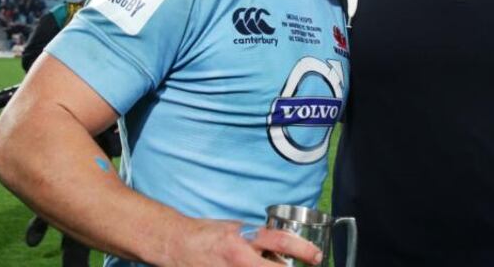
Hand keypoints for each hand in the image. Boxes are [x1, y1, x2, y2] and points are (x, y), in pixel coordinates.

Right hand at [164, 218, 321, 266]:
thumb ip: (258, 241)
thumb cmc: (206, 234)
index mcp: (244, 239)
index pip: (281, 241)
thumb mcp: (236, 230)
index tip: (317, 256)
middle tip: (304, 266)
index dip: (303, 250)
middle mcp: (239, 258)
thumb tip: (282, 253)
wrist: (176, 243)